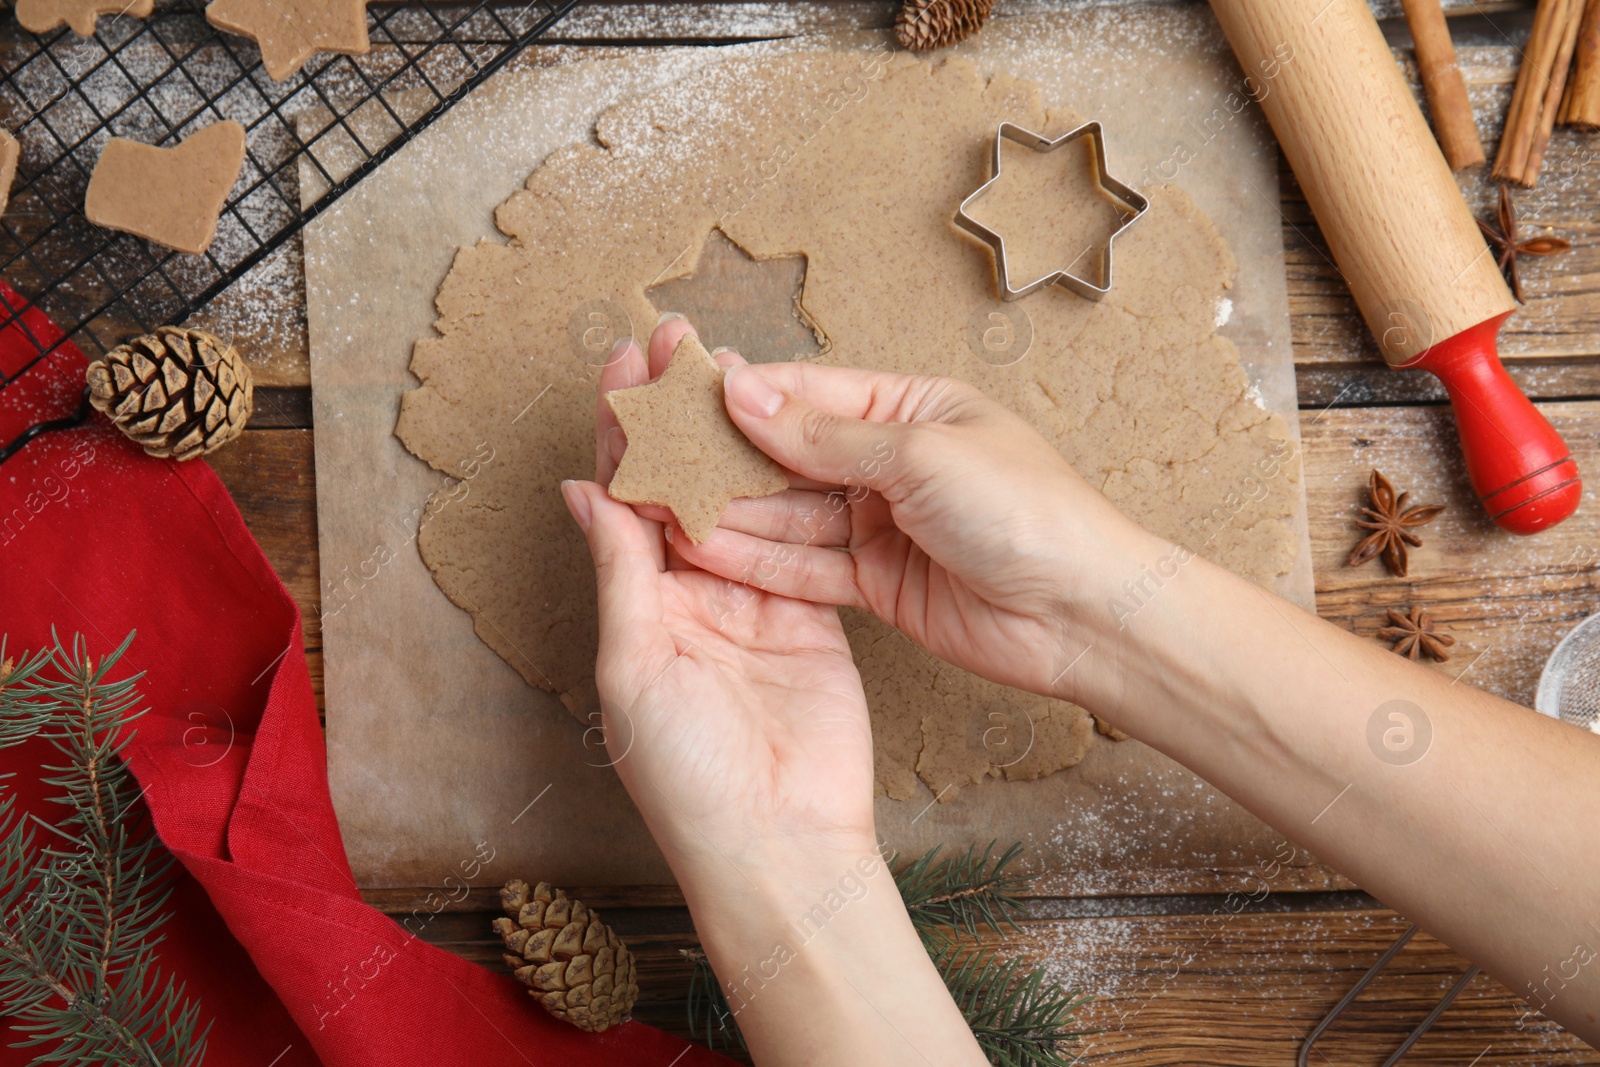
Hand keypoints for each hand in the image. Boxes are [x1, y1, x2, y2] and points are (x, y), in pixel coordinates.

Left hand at [563, 319, 989, 1066]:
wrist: (780, 842)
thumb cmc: (688, 775)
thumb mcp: (635, 666)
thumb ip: (622, 572)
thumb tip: (585, 487)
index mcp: (633, 604)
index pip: (623, 496)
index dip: (624, 427)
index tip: (627, 360)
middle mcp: (687, 594)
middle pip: (680, 482)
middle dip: (677, 411)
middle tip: (681, 337)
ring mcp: (752, 601)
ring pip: (739, 499)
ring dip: (735, 433)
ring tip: (735, 365)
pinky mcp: (810, 613)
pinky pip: (797, 537)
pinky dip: (791, 486)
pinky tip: (788, 433)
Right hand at [666, 360, 1160, 704]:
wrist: (1082, 613)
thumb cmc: (1027, 512)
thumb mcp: (920, 455)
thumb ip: (824, 435)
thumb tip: (745, 391)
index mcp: (912, 409)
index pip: (809, 396)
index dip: (743, 395)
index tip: (677, 391)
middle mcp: (892, 464)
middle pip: (790, 456)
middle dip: (724, 457)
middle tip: (652, 453)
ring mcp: (883, 526)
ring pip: (790, 515)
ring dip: (730, 512)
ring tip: (660, 503)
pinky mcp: (878, 584)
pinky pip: (806, 567)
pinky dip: (758, 561)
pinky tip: (703, 551)